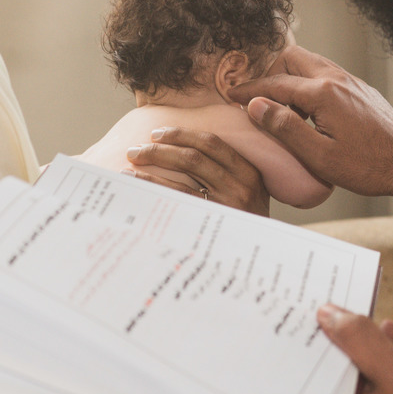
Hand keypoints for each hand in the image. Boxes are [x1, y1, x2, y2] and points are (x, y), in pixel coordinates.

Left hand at [124, 127, 270, 215]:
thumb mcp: (250, 195)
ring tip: (132, 159)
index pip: (212, 142)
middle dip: (161, 147)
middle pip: (194, 155)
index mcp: (249, 171)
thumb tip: (185, 153)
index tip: (159, 133)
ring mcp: (227, 203)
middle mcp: (240, 185)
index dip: (182, 135)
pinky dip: (153, 183)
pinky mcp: (212, 220)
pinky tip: (135, 181)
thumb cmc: (247, 225)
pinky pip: (177, 197)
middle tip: (136, 148)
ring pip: (185, 172)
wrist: (260, 260)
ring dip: (154, 160)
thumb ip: (229, 174)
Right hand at [228, 46, 392, 200]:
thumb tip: (256, 106)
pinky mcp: (358, 88)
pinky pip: (325, 74)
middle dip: (270, 73)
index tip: (231, 95)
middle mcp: (336, 79)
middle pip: (292, 58)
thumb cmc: (367, 165)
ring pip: (310, 63)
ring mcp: (350, 81)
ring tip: (281, 108)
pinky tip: (307, 111)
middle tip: (257, 98)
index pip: (275, 84)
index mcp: (324, 93)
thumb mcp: (319, 155)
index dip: (250, 90)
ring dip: (290, 79)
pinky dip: (307, 84)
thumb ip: (285, 127)